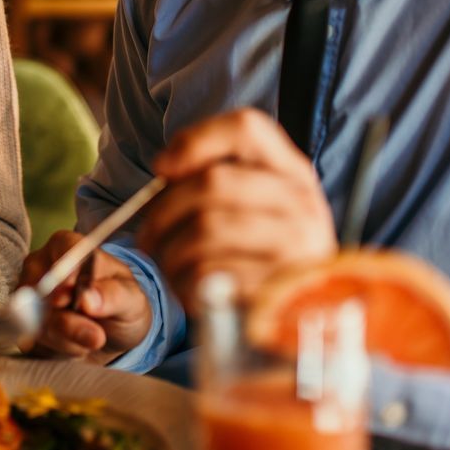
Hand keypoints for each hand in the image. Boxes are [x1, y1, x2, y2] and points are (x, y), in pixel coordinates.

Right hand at [18, 231, 151, 364]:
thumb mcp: (132, 300)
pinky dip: (57, 349)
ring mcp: (27, 295)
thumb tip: (87, 299)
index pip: (61, 249)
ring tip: (91, 339)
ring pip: (35, 318)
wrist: (112, 335)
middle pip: (41, 288)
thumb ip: (114, 295)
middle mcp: (41, 266)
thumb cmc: (122, 305)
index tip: (71, 297)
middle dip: (67, 320)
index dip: (65, 274)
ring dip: (67, 338)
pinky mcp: (22, 324)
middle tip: (96, 337)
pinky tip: (75, 346)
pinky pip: (32, 339)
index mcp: (68, 246)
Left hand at [138, 108, 335, 314]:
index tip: (161, 167)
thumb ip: (215, 180)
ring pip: (205, 227)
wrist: (296, 322)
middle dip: (163, 210)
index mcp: (293, 172)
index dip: (196, 140)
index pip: (248, 128)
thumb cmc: (258, 259)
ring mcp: (297, 245)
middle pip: (213, 181)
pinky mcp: (278, 288)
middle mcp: (303, 202)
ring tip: (166, 263)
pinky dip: (184, 281)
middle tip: (146, 235)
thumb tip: (165, 168)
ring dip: (169, 249)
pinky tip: (187, 288)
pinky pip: (210, 272)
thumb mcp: (252, 209)